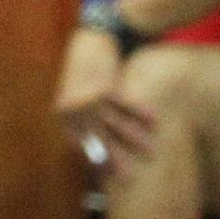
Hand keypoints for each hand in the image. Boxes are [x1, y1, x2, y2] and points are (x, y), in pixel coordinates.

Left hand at [54, 29, 155, 170]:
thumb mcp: (73, 93)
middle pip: (98, 139)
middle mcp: (75, 110)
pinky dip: (141, 113)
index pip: (80, 144)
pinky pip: (126, 105)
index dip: (95, 160)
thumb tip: (94, 141)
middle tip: (129, 179)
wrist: (90, 39)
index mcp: (64, 114)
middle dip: (115, 160)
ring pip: (116, 125)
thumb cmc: (84, 69)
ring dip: (135, 139)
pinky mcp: (106, 87)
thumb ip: (80, 117)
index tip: (108, 176)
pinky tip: (155, 121)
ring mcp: (90, 99)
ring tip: (152, 152)